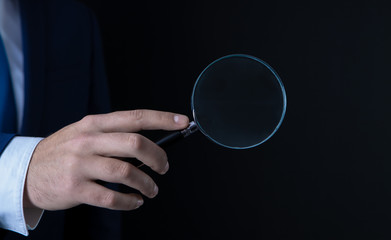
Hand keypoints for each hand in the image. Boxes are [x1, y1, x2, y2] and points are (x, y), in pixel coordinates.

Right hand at [23, 110, 188, 210]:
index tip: (183, 122)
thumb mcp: (85, 134)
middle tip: (164, 168)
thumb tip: (151, 147)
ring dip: (147, 183)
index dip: (163, 119)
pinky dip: (129, 202)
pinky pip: (111, 197)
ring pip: (127, 172)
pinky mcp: (75, 188)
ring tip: (151, 190)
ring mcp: (81, 164)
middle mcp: (88, 140)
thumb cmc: (64, 152)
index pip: (136, 117)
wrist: (25, 172)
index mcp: (95, 124)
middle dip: (158, 157)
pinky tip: (134, 201)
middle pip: (135, 144)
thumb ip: (113, 136)